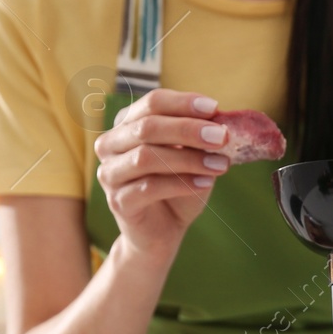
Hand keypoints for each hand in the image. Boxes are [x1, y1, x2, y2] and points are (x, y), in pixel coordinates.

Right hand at [93, 88, 228, 260]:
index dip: (183, 103)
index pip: (152, 102)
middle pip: (147, 127)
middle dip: (188, 129)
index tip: (215, 107)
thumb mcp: (191, 156)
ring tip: (220, 164)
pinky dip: (182, 183)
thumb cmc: (178, 187)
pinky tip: (206, 183)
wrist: (164, 231)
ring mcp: (110, 174)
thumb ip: (197, 138)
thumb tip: (219, 120)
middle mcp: (111, 145)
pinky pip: (149, 187)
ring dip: (188, 158)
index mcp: (127, 125)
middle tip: (222, 137)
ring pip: (147, 156)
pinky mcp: (118, 201)